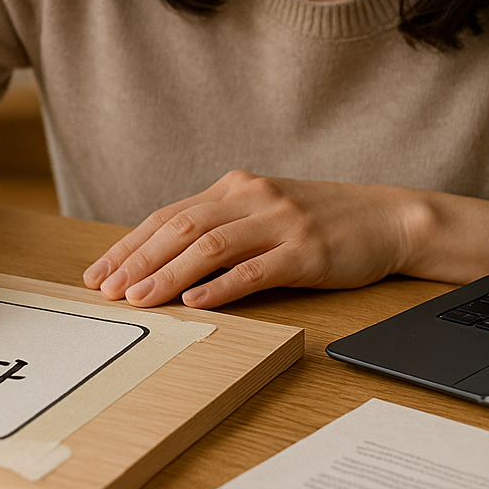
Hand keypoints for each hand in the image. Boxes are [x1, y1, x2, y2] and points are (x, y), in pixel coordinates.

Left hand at [81, 170, 421, 309]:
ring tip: (140, 300)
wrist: (388, 218)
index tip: (100, 272)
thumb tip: (164, 260)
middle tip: (107, 289)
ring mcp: (281, 222)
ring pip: (211, 247)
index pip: (170, 216)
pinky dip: (221, 286)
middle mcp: (254, 197)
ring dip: (169, 275)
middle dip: (138, 261)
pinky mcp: (306, 251)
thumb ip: (223, 225)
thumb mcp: (266, 212)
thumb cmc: (322, 222)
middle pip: (182, 227)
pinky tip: (196, 301)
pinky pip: (255, 269)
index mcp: (237, 187)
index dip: (131, 245)